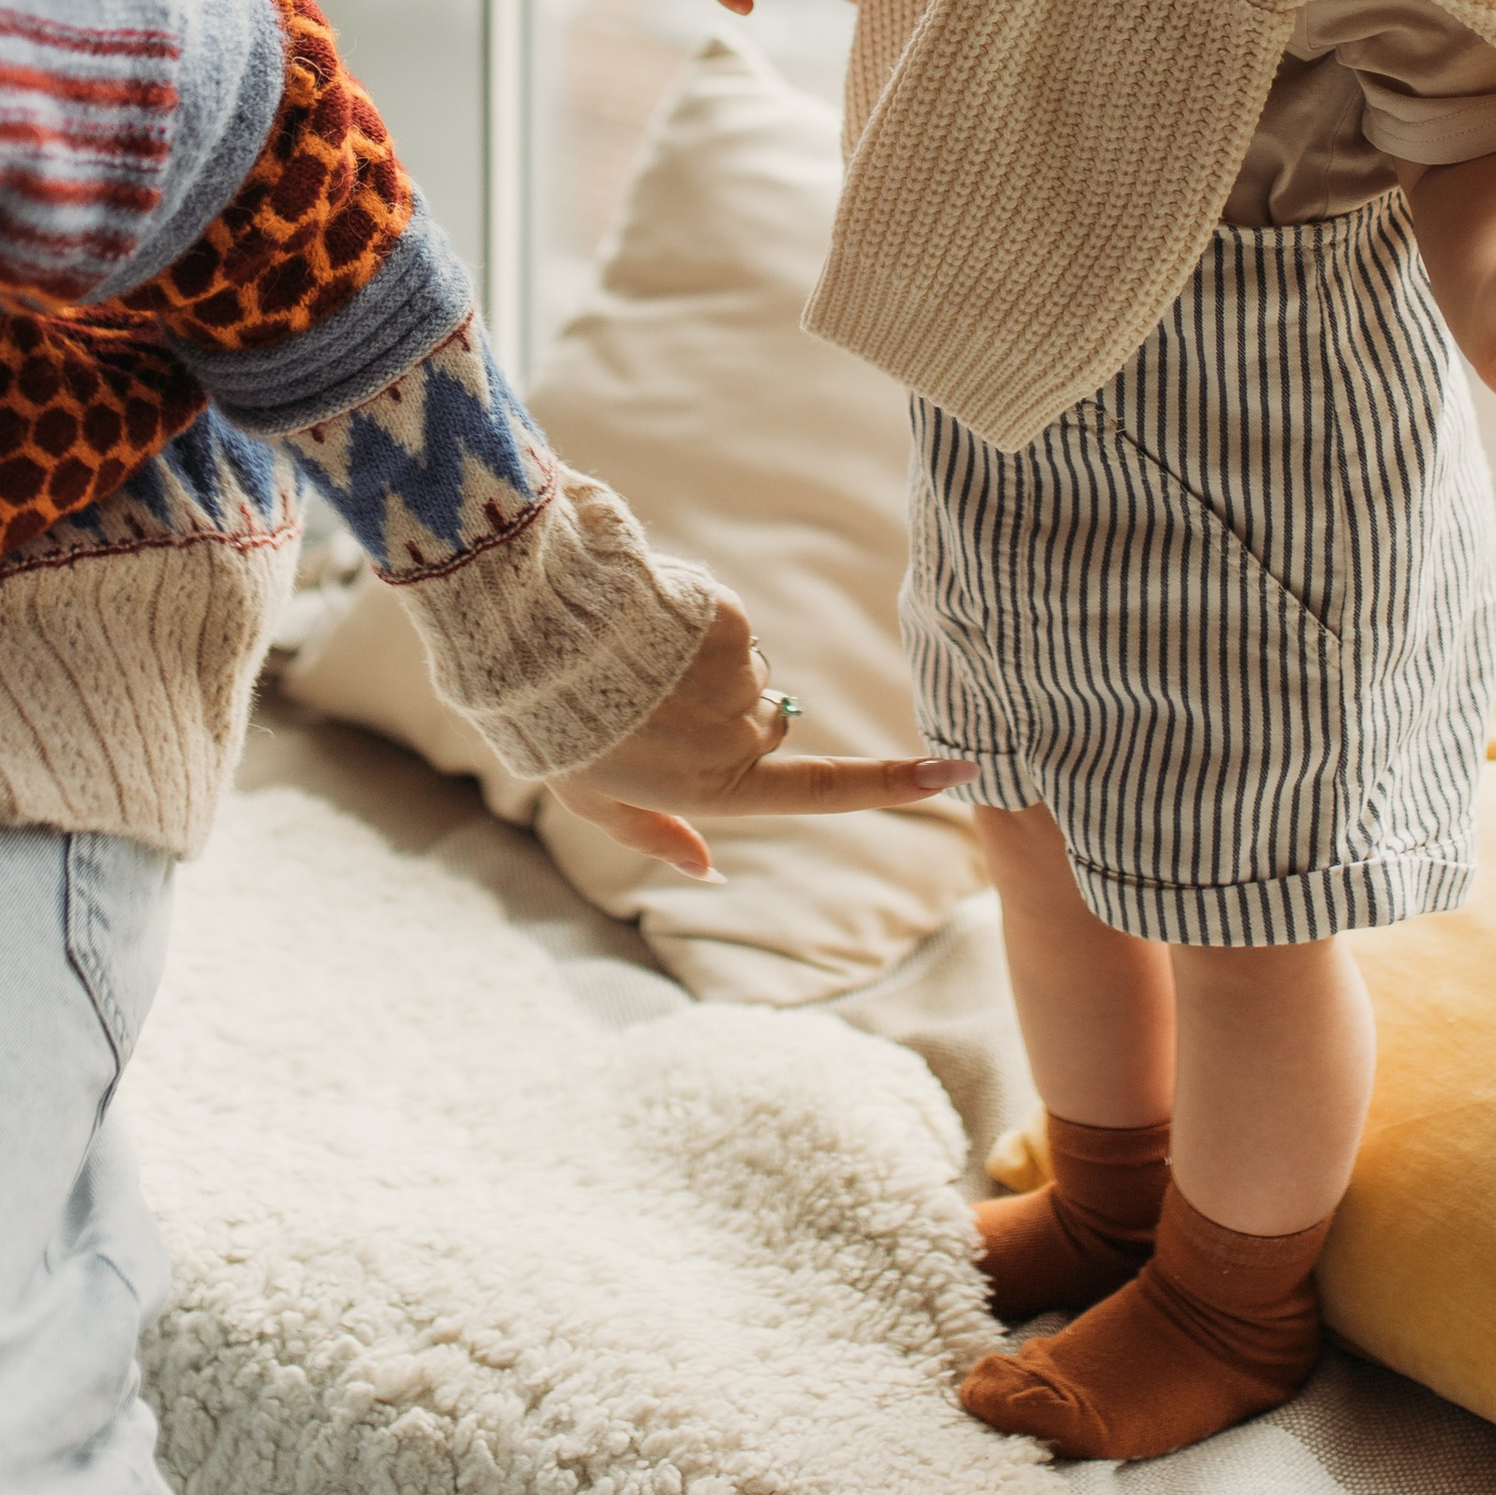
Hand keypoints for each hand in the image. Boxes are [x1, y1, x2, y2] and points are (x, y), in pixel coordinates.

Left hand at [548, 593, 973, 879]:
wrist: (534, 645)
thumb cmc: (558, 732)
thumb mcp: (595, 804)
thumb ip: (659, 836)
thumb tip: (709, 872)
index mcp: (718, 788)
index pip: (825, 790)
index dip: (893, 783)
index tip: (961, 770)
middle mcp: (741, 739)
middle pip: (769, 720)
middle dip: (726, 711)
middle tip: (651, 706)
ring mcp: (738, 679)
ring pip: (747, 669)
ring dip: (705, 665)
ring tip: (637, 665)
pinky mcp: (727, 623)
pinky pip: (728, 624)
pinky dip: (696, 622)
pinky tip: (645, 628)